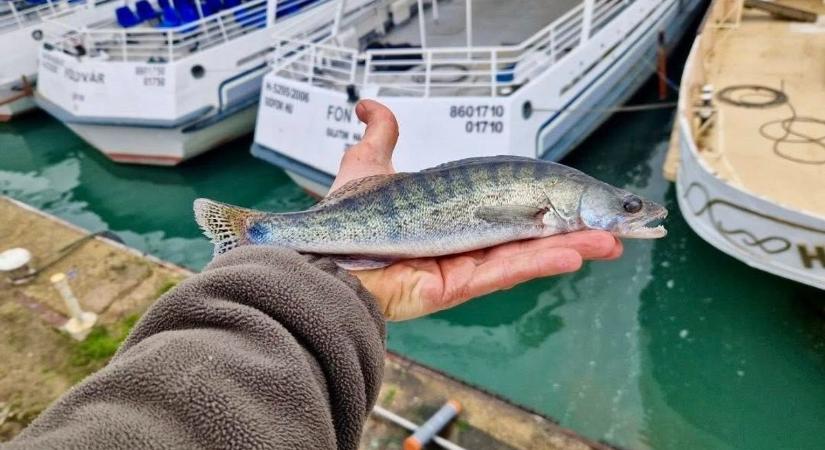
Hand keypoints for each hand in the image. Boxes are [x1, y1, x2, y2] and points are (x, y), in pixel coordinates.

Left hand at [332, 100, 622, 320]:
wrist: (321, 254)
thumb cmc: (344, 217)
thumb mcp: (366, 166)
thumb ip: (380, 137)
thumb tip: (370, 106)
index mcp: (453, 216)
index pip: (510, 206)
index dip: (546, 201)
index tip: (579, 196)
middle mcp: (463, 243)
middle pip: (529, 234)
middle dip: (572, 230)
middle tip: (615, 227)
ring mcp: (462, 267)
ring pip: (526, 254)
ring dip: (571, 247)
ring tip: (612, 241)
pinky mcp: (455, 286)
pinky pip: (504, 271)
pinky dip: (539, 261)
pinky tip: (575, 252)